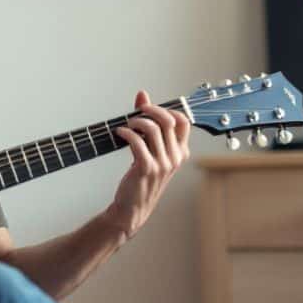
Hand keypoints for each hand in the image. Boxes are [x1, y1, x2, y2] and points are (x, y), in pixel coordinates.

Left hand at [99, 90, 190, 239]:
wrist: (132, 208)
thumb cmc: (141, 178)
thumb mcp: (150, 150)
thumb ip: (148, 122)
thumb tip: (142, 94)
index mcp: (180, 152)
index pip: (183, 121)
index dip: (166, 109)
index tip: (149, 108)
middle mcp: (175, 157)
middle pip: (168, 120)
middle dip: (150, 110)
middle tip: (136, 112)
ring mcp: (163, 164)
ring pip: (153, 129)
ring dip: (136, 121)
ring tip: (126, 125)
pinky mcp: (146, 168)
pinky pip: (137, 142)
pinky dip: (126, 133)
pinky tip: (119, 133)